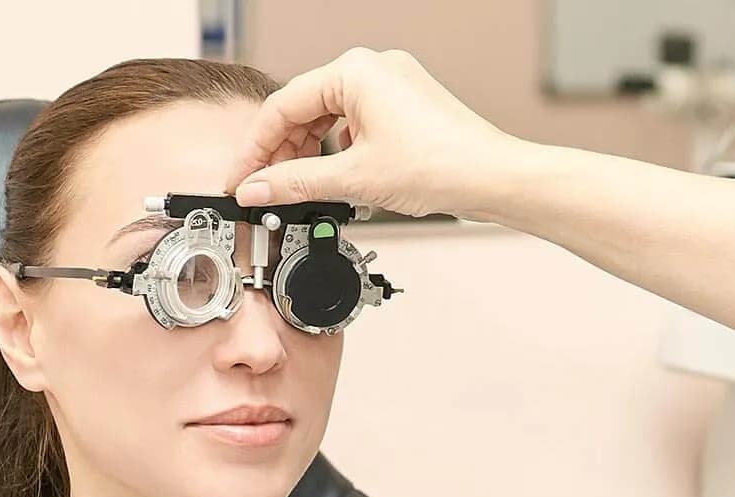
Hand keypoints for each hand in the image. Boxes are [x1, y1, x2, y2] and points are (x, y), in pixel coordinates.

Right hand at [225, 48, 521, 218]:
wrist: (494, 179)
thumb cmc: (441, 166)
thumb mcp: (353, 179)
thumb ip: (295, 183)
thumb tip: (256, 189)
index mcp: (355, 71)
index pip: (283, 106)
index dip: (255, 149)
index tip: (240, 180)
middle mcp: (374, 68)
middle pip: (305, 109)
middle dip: (283, 152)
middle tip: (266, 189)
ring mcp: (393, 85)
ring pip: (330, 117)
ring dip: (311, 154)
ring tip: (301, 189)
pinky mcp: (406, 106)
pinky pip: (357, 123)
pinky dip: (340, 151)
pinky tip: (337, 180)